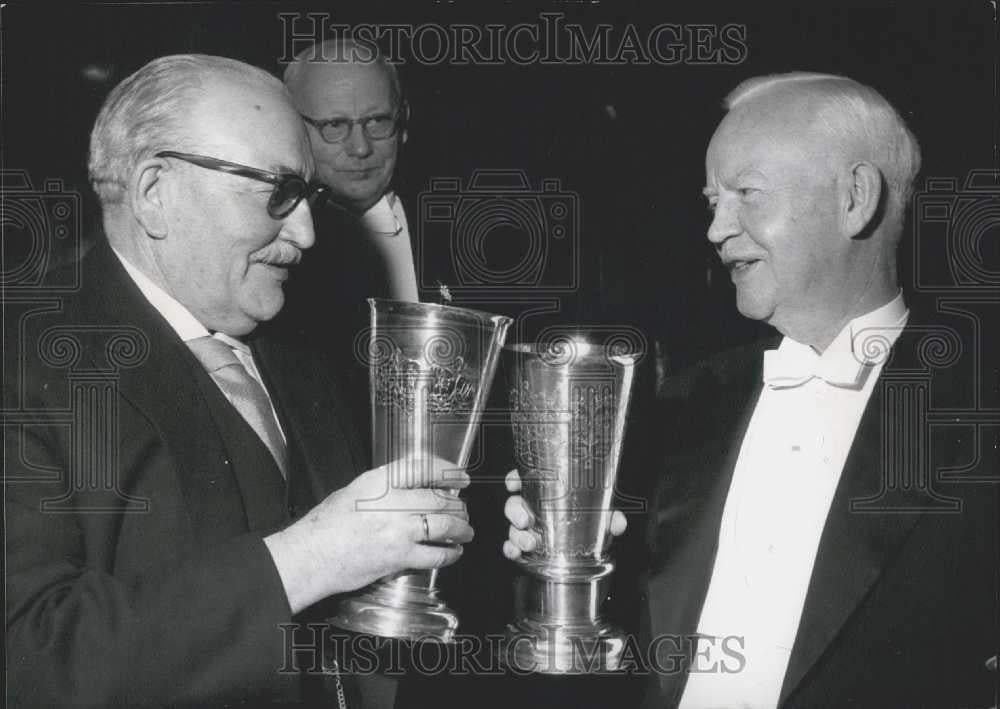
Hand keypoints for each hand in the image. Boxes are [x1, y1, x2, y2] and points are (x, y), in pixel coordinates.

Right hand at [265, 457, 472, 613]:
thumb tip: (414, 488)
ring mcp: (398, 529)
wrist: (311, 555)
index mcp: (380, 480)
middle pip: (440, 499)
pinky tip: (453, 552)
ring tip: (465, 531)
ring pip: (444, 525)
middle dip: (458, 506)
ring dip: (460, 529)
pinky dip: (449, 554)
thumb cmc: (326, 525)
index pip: (425, 468)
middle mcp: (392, 501)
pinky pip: (435, 554)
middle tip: (463, 510)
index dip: (449, 471)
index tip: (461, 477)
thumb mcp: (355, 490)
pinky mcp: (399, 556)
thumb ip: (385, 487)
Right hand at [501, 468, 626, 560]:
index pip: (526, 479)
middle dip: (516, 512)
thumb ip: (611, 517)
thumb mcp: (603, 516)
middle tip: (526, 521)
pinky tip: (516, 553)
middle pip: (514, 503)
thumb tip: (617, 523)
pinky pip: (512, 546)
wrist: (590, 550)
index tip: (514, 484)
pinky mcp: (526, 546)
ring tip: (530, 543)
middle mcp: (534, 507)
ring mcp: (529, 528)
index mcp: (548, 492)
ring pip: (513, 526)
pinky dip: (511, 549)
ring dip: (517, 535)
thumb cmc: (592, 521)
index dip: (515, 479)